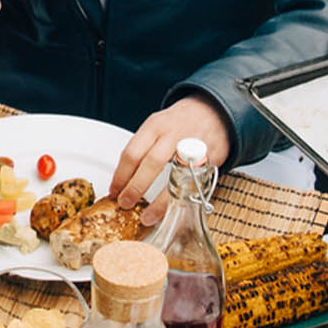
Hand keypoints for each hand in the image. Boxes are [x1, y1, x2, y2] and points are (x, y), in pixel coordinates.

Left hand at [110, 93, 235, 213]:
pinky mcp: (209, 160)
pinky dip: (179, 200)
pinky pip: (191, 185)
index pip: (132, 152)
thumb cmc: (180, 123)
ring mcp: (192, 147)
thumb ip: (142, 148)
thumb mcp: (157, 126)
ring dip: (157, 201)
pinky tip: (170, 210)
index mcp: (155, 126)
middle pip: (150, 163)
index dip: (120, 175)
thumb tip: (123, 179)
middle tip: (125, 203)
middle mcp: (173, 135)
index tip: (114, 191)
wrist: (213, 112)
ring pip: (173, 177)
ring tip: (146, 215)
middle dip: (135, 187)